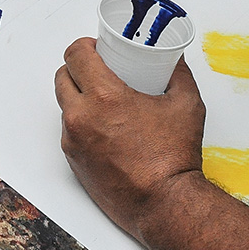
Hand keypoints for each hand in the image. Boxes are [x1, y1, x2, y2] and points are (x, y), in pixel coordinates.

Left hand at [54, 37, 206, 241]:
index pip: (75, 55)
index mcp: (104, 97)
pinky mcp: (73, 161)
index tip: (96, 47)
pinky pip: (69, 131)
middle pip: (62, 76)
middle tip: (99, 69)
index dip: (84, 45)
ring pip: (65, 105)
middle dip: (78, 68)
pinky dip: (82, 122)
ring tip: (103, 98)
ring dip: (78, 96)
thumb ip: (179, 74)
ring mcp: (73, 141)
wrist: (165, 204)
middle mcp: (81, 117)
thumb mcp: (186, 104)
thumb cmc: (174, 158)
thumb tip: (176, 60)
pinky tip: (104, 125)